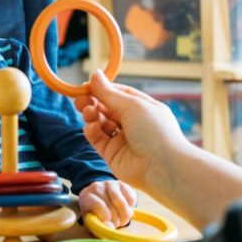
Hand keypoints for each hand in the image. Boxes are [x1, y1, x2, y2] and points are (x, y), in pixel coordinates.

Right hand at [73, 69, 190, 190]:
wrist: (162, 167)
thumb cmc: (156, 132)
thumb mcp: (132, 105)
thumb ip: (109, 93)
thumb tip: (95, 74)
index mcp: (143, 108)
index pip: (119, 94)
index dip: (103, 89)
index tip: (86, 85)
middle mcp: (132, 123)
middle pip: (107, 108)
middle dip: (93, 102)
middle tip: (79, 98)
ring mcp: (122, 139)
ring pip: (100, 123)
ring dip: (91, 115)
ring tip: (87, 111)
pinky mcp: (111, 154)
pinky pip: (97, 138)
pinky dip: (91, 131)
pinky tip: (91, 127)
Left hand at [79, 179, 136, 227]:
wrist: (100, 201)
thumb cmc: (94, 214)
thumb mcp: (91, 221)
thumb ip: (98, 226)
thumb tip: (110, 227)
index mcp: (86, 196)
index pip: (98, 205)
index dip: (105, 217)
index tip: (107, 223)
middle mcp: (96, 187)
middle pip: (111, 207)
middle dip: (115, 220)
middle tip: (114, 224)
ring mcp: (109, 184)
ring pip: (122, 203)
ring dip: (124, 216)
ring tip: (121, 220)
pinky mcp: (122, 184)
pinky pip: (131, 199)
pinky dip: (130, 208)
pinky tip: (124, 210)